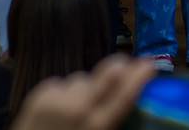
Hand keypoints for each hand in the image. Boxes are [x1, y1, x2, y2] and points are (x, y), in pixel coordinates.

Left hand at [10, 54, 156, 129]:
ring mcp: (56, 98)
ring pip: (82, 78)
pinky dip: (66, 92)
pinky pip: (62, 84)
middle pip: (106, 73)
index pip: (124, 94)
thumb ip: (113, 123)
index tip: (149, 65)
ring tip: (84, 103)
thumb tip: (130, 107)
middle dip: (119, 66)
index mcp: (97, 127)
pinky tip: (63, 107)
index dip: (139, 76)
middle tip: (126, 65)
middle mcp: (78, 108)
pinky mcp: (39, 94)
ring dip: (87, 87)